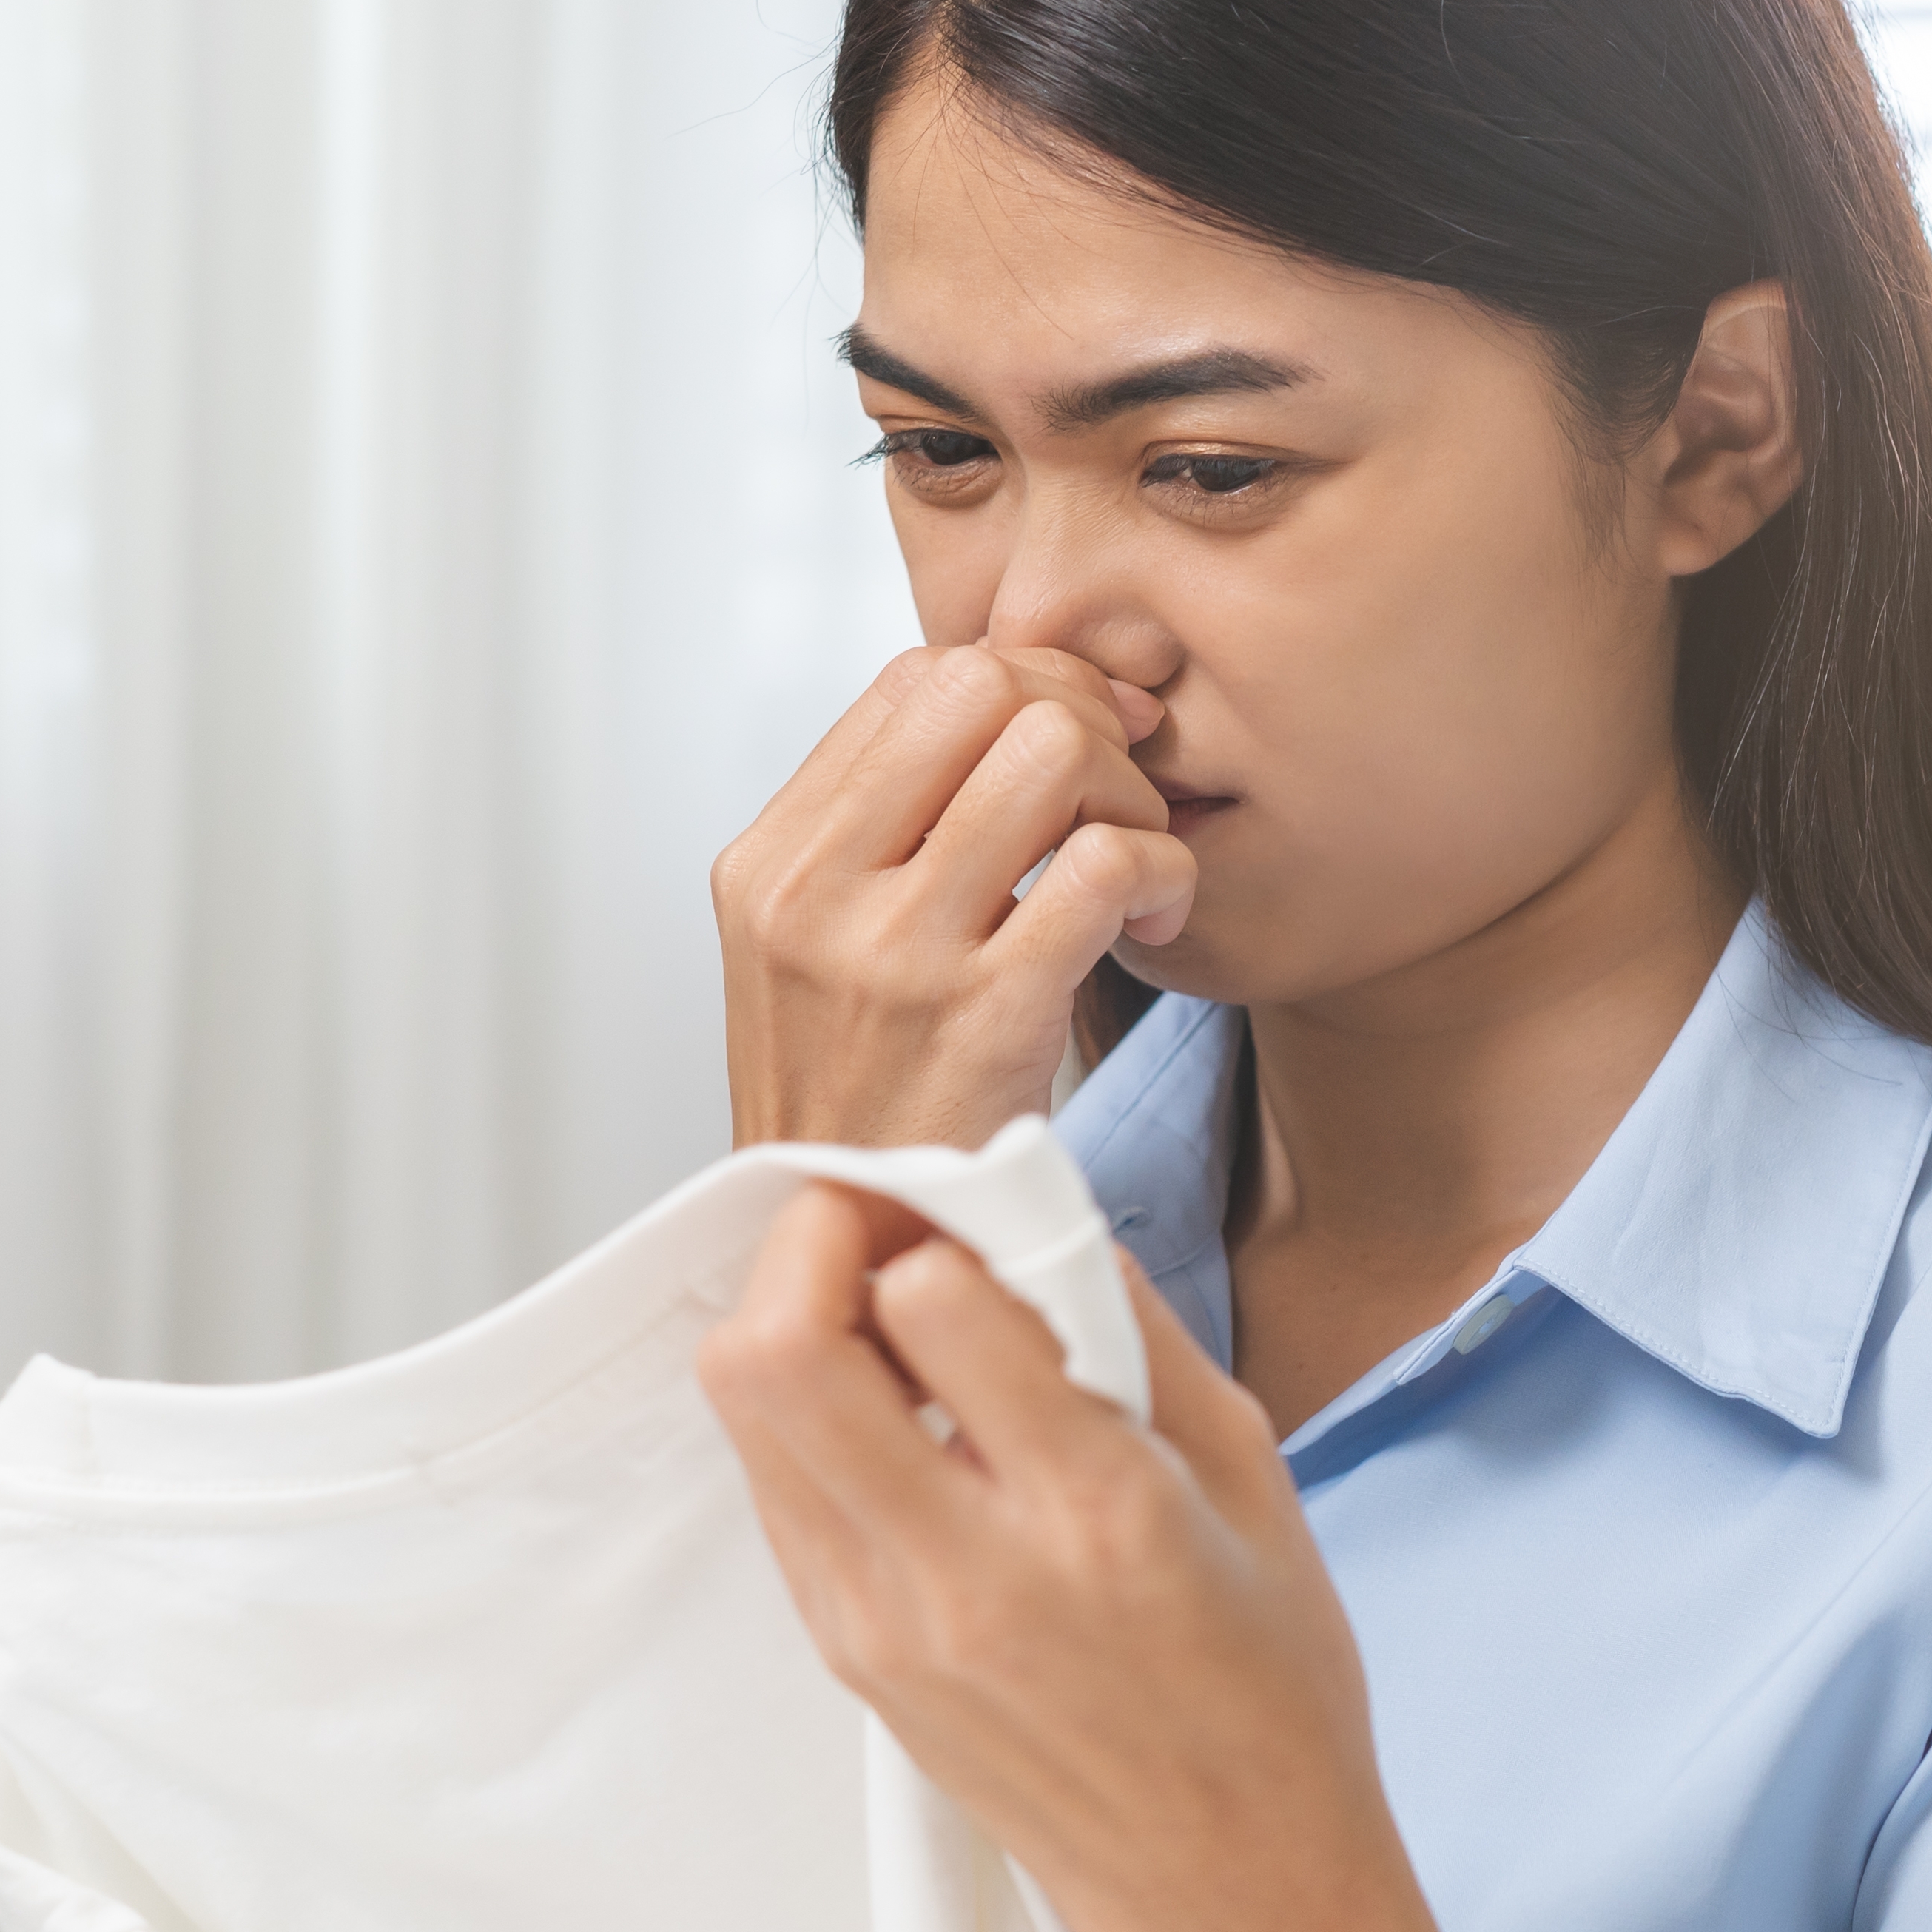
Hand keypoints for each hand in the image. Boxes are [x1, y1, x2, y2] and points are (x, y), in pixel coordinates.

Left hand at [696, 1187, 1558, 1931]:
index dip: (936, 1218)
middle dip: (815, 1244)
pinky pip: (776, 1487)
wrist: (1231, 1890)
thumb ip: (1126, 1328)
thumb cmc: (1268, 1689)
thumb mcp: (1250, 1471)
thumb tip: (1029, 1207)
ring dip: (798, 1322)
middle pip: (780, 1352)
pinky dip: (807, 1413)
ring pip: (750, 1411)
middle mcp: (969, 1571)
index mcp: (1096, 1513)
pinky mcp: (848, 1656)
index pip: (930, 1302)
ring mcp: (885, 1624)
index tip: (970, 1206)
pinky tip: (890, 1414)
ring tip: (884, 1315)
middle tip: (883, 1230)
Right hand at [714, 643, 1195, 1148]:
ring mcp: (893, 954)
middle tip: (1116, 795)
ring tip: (1132, 861)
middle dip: (1080, 716)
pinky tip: (1157, 921)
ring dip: (1126, 792)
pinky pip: (1105, 863)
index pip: (915, 678)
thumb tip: (1008, 704)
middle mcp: (814, 894)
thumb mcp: (813, 951)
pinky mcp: (983, 1015)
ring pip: (1050, 748)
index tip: (1078, 739)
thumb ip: (877, 833)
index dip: (1024, 681)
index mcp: (770, 863)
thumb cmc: (863, 1102)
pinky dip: (1161, 873)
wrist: (851, 1253)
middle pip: (983, 682)